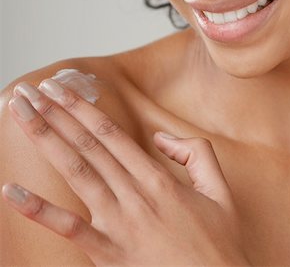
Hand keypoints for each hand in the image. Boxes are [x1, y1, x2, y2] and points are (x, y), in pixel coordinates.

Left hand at [2, 79, 249, 265]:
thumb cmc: (218, 247)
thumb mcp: (220, 192)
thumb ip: (196, 153)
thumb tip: (160, 137)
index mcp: (159, 179)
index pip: (111, 132)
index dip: (82, 107)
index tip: (61, 88)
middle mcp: (134, 195)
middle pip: (87, 145)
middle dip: (55, 113)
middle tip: (30, 90)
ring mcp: (119, 224)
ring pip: (76, 172)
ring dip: (45, 139)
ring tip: (21, 114)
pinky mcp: (108, 254)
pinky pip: (69, 229)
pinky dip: (39, 211)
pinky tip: (11, 192)